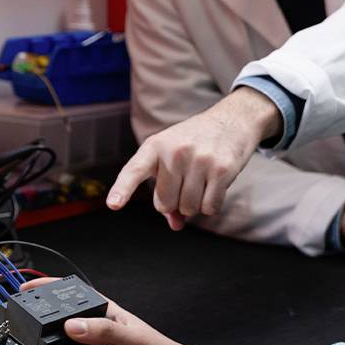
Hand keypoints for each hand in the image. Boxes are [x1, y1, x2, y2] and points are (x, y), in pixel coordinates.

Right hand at [52, 291, 260, 344]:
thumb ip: (104, 331)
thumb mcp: (135, 338)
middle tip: (34, 344)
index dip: (51, 291)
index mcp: (108, 318)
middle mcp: (100, 339)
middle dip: (48, 339)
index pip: (76, 299)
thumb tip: (72, 325)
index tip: (27, 290)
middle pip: (64, 334)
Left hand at [108, 87, 281, 228]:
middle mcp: (175, 152)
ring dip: (194, 204)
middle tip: (185, 183)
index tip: (113, 204)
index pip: (135, 170)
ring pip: (188, 209)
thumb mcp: (172, 157)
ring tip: (201, 181)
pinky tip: (214, 186)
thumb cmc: (194, 143)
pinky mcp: (222, 170)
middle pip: (165, 204)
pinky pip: (210, 208)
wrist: (231, 120)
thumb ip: (166, 190)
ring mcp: (199, 160)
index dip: (123, 189)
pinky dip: (211, 205)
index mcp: (155, 146)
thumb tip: (175, 224)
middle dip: (174, 202)